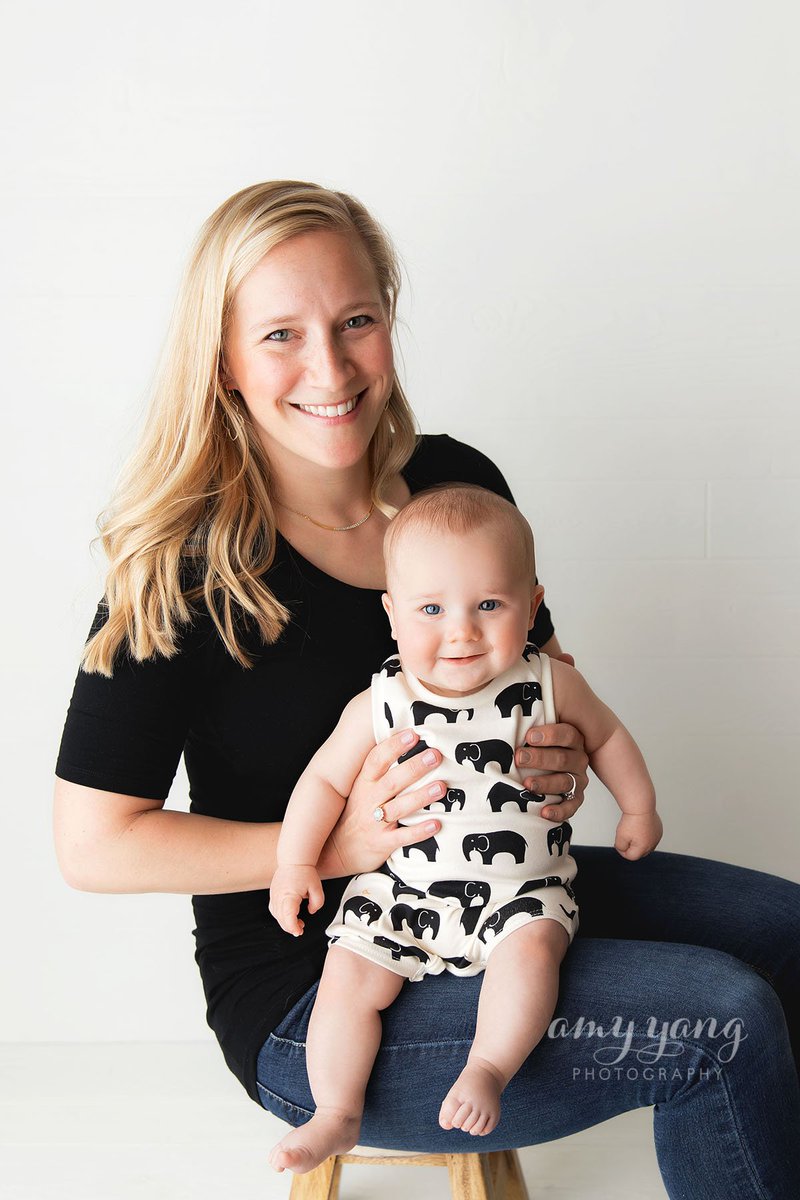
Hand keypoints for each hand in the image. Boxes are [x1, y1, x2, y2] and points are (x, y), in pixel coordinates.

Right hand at [269, 864, 324, 935]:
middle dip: (290, 927)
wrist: (294, 859)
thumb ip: (318, 902)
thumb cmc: (304, 871)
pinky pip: (274, 909)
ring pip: (276, 915)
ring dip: (285, 922)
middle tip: (300, 929)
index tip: (299, 931)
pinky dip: (280, 916)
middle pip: (281, 919)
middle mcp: (278, 896)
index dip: (293, 927)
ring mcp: (274, 895)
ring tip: (297, 923)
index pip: (288, 916)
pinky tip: (288, 915)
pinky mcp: (273, 894)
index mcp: (289, 895)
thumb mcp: (317, 887)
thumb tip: (311, 911)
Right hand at [319, 729, 444, 878]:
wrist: (335, 851)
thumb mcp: (360, 789)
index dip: (393, 746)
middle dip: (414, 767)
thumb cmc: (355, 814)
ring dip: (421, 796)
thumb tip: (405, 743)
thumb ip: (379, 772)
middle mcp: (368, 801)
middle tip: (435, 755)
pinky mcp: (382, 844)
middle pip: (392, 781)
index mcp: (363, 784)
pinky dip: (419, 831)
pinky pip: (403, 837)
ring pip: (400, 807)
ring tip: (442, 786)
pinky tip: (436, 823)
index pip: (376, 760)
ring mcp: (374, 823)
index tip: (412, 734)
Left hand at [516, 722, 588, 822]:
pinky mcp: (574, 799)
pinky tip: (544, 812)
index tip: (528, 737)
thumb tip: (509, 698)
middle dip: (540, 759)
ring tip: (527, 784)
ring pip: (565, 782)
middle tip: (519, 758)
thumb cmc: (534, 746)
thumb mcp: (534, 731)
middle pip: (563, 758)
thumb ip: (529, 717)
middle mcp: (577, 759)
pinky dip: (558, 811)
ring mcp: (577, 780)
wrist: (541, 771)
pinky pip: (570, 807)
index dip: (550, 735)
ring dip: (545, 783)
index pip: (567, 734)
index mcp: (572, 739)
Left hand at [614, 811, 663, 859]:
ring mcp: (657, 837)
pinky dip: (645, 836)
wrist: (640, 806)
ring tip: (632, 832)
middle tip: (625, 838)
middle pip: (640, 853)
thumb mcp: (620, 837)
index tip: (618, 843)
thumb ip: (621, 847)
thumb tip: (624, 850)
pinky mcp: (659, 830)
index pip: (631, 857)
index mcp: (644, 848)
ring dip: (639, 842)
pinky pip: (651, 837)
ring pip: (646, 845)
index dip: (622, 851)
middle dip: (631, 847)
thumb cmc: (631, 819)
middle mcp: (653, 844)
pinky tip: (639, 829)